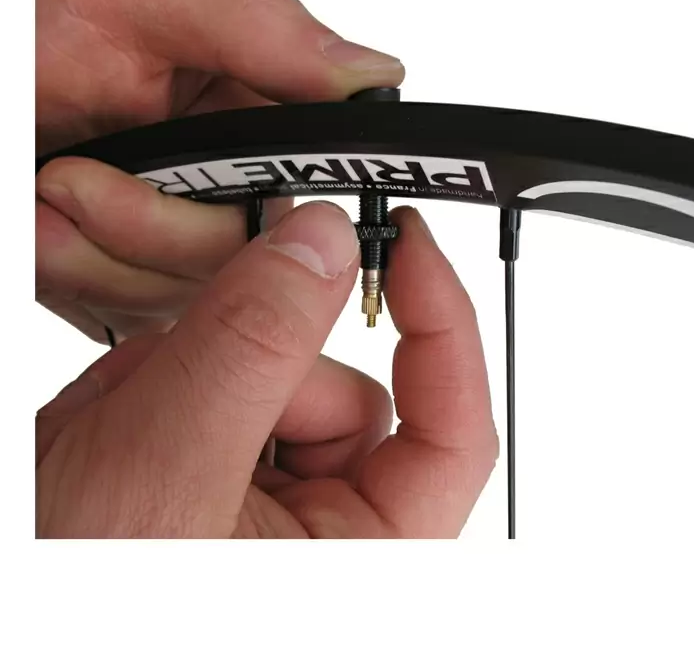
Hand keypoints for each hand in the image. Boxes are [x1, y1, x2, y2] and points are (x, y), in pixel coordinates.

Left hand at [35, 0, 403, 341]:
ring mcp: (176, 233)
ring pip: (190, 298)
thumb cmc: (35, 21)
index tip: (212, 190)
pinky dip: (76, 278)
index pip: (305, 184)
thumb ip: (266, 32)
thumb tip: (373, 73)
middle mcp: (222, 178)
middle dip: (154, 230)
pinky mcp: (130, 275)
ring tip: (44, 195)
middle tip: (75, 180)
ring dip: (99, 256)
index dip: (271, 203)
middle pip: (246, 258)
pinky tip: (44, 227)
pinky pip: (133, 315)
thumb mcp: (143, 4)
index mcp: (247, 113)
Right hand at [36, 203, 498, 537]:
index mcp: (356, 558)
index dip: (444, 327)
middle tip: (170, 383)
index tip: (409, 244)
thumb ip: (252, 346)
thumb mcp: (167, 469)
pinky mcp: (210, 489)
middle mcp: (319, 536)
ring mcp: (261, 512)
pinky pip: (209, 398)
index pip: (454, 433)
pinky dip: (152, 395)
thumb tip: (323, 247)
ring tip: (109, 435)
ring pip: (263, 384)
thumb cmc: (70, 619)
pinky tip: (100, 438)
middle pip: (337, 393)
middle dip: (250, 367)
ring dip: (181, 384)